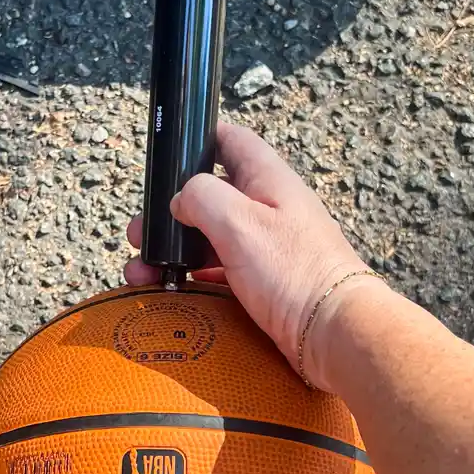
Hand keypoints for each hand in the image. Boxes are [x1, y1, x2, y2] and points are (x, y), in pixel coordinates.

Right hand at [124, 122, 384, 390]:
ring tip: (143, 271)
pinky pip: (219, 272)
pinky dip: (193, 278)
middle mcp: (268, 208)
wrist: (333, 333)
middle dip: (170, 213)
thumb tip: (180, 199)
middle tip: (140, 234)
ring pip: (210, 238)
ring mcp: (267, 246)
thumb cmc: (294, 273)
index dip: (198, 139)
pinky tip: (173, 292)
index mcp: (267, 180)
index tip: (168, 153)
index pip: (231, 141)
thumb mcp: (240, 221)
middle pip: (210, 196)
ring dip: (175, 251)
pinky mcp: (264, 282)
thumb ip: (201, 197)